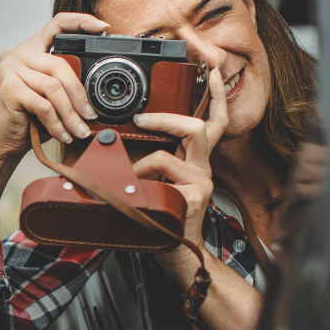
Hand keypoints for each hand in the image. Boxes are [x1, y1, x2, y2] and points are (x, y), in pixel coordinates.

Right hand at [0, 13, 109, 159]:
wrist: (4, 141)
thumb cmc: (29, 118)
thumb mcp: (52, 95)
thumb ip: (68, 82)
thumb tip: (98, 91)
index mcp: (31, 48)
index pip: (57, 24)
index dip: (81, 22)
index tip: (103, 27)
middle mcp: (18, 53)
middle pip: (60, 65)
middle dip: (79, 94)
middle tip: (90, 115)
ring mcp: (10, 69)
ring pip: (53, 87)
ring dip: (70, 113)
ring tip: (78, 130)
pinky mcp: (8, 88)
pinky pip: (43, 105)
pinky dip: (56, 123)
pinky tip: (63, 135)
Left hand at [130, 67, 228, 277]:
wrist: (175, 254)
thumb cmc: (161, 218)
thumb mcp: (153, 184)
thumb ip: (144, 163)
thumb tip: (112, 145)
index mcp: (196, 161)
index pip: (214, 122)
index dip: (217, 96)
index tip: (215, 74)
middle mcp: (204, 167)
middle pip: (201, 127)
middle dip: (168, 118)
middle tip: (141, 119)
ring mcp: (202, 181)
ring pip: (177, 150)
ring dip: (147, 158)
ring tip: (132, 172)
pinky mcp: (195, 195)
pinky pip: (164, 172)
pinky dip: (143, 176)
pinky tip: (138, 192)